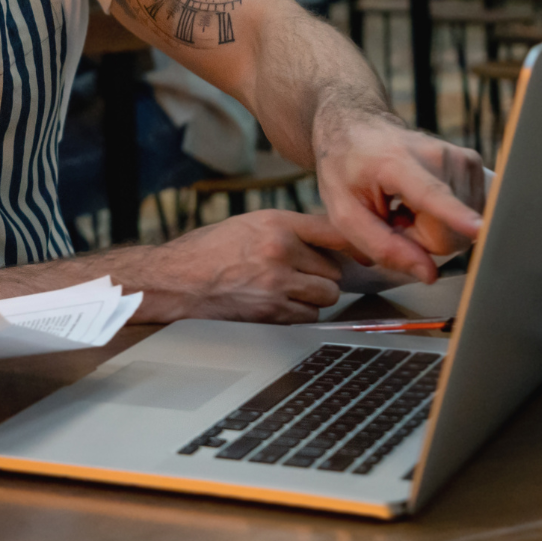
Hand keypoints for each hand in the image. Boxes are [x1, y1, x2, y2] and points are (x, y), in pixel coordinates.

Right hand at [118, 211, 345, 323]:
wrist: (174, 280)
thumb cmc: (204, 252)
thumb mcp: (246, 226)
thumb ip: (284, 231)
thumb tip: (324, 245)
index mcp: (275, 223)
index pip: (333, 231)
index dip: (356, 245)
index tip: (367, 255)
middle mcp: (280, 250)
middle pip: (334, 271)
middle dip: (320, 277)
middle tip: (296, 277)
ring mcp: (277, 283)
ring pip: (326, 296)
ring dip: (312, 298)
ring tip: (283, 291)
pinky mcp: (272, 312)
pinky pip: (308, 317)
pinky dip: (298, 315)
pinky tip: (273, 305)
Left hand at [314, 111, 484, 283]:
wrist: (356, 126)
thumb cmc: (345, 167)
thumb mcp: (344, 212)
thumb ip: (381, 246)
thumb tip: (428, 274)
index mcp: (396, 163)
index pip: (432, 195)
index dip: (457, 216)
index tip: (480, 228)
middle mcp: (437, 156)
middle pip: (447, 233)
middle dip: (418, 238)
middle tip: (392, 217)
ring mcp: (461, 158)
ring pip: (459, 229)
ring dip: (429, 227)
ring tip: (403, 205)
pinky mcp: (474, 164)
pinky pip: (467, 215)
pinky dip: (442, 217)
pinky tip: (420, 201)